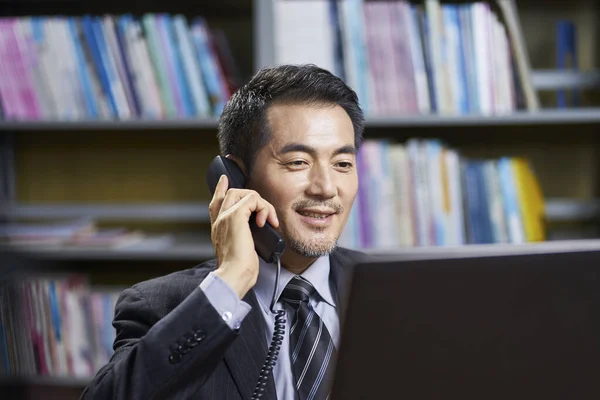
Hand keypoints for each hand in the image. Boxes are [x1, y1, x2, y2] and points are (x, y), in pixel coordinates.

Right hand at [208, 175, 279, 298]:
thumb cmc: (240, 270)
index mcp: (218, 229)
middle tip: (266, 215)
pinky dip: (264, 208)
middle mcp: (219, 221)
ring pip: (243, 193)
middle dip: (252, 197)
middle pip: (231, 193)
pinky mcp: (235, 216)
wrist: (234, 275)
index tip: (224, 180)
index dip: (221, 189)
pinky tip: (267, 222)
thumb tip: (261, 232)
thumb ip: (245, 240)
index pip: (216, 203)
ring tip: (269, 222)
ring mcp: (225, 216)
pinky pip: (253, 198)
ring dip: (262, 205)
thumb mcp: (242, 252)